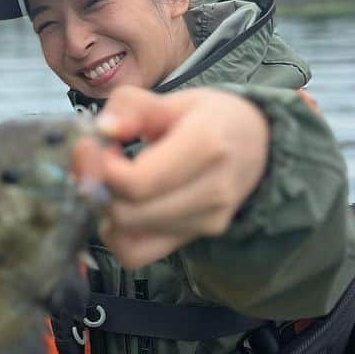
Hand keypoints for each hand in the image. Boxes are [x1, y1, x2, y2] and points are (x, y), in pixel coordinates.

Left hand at [73, 86, 270, 267]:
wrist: (258, 144)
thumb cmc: (211, 117)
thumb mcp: (174, 98)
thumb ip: (133, 107)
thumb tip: (102, 130)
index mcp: (206, 146)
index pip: (137, 182)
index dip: (102, 168)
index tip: (96, 145)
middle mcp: (211, 192)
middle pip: (128, 215)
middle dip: (98, 189)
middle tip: (98, 162)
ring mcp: (206, 222)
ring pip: (129, 239)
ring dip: (106, 211)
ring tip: (112, 181)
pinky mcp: (194, 238)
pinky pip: (139, 255)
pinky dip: (118, 236)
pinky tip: (121, 207)